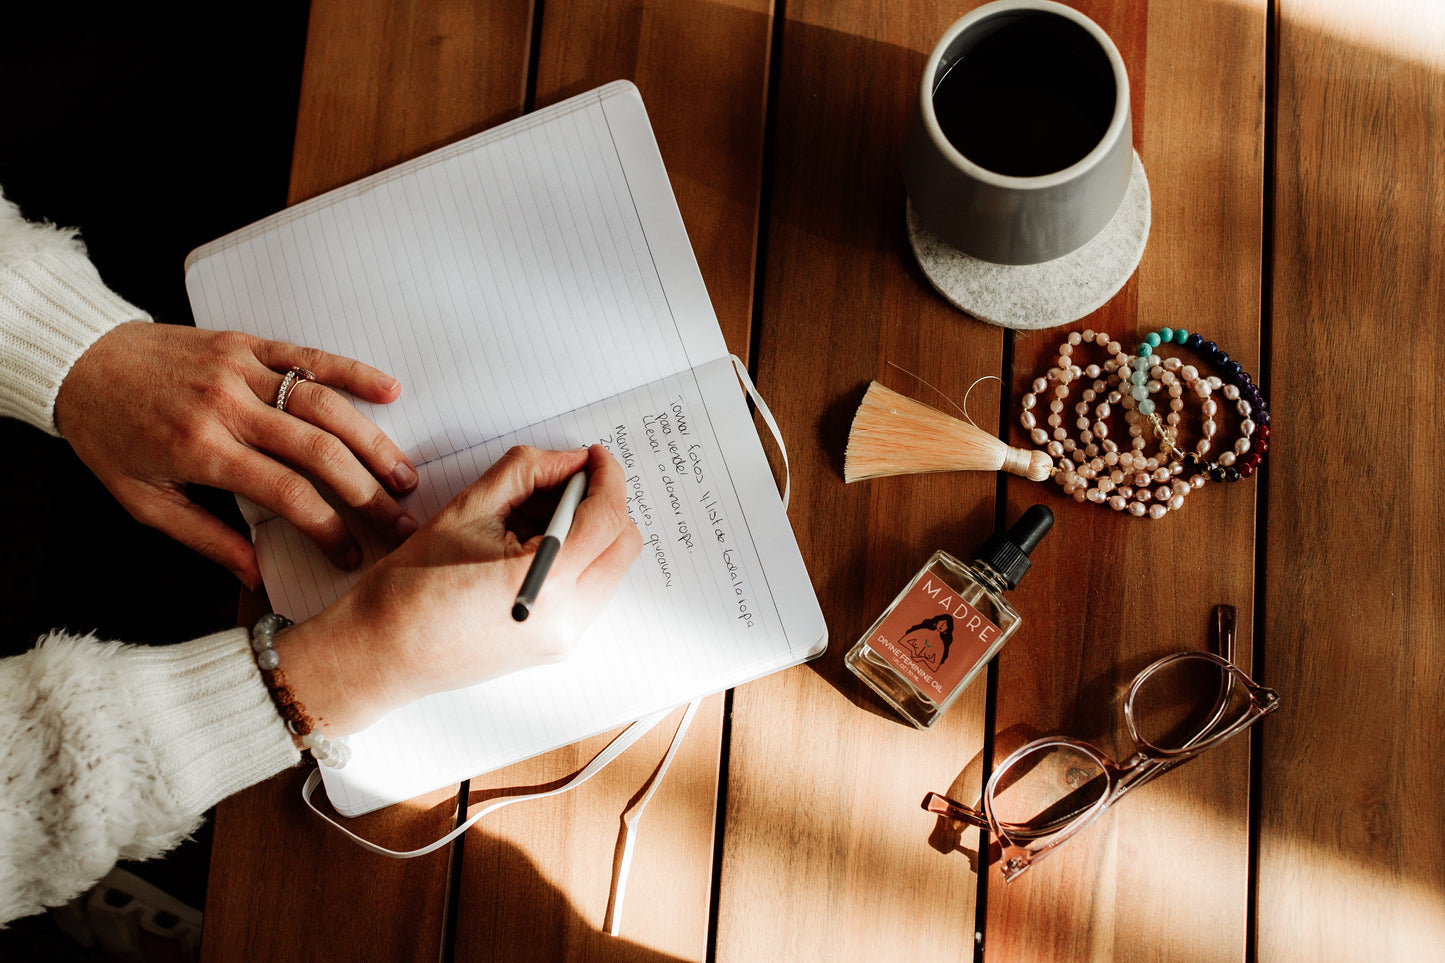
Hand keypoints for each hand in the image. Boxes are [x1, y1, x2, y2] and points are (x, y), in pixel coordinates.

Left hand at [54, 321, 418, 588]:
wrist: (78, 360)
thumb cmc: (109, 435)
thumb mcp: (144, 500)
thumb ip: (205, 537)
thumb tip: (256, 576)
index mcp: (201, 450)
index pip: (284, 493)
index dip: (327, 528)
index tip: (352, 555)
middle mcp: (227, 406)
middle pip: (318, 451)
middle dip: (368, 493)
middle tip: (401, 524)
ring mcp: (240, 369)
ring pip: (324, 405)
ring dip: (373, 442)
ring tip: (404, 477)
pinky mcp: (246, 343)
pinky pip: (308, 355)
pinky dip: (353, 372)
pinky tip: (391, 391)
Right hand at [275, 444, 641, 734]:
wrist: (380, 652)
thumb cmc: (410, 587)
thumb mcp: (469, 509)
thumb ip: (528, 473)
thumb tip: (570, 460)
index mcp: (547, 583)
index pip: (608, 518)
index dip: (608, 477)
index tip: (594, 456)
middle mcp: (566, 620)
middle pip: (623, 546)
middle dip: (604, 504)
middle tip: (565, 481)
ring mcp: (563, 639)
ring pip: (608, 569)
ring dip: (588, 531)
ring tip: (535, 514)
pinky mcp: (554, 646)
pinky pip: (587, 591)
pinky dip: (575, 558)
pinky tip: (530, 544)